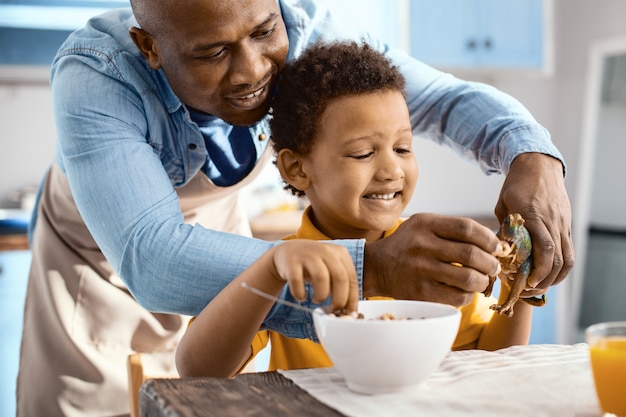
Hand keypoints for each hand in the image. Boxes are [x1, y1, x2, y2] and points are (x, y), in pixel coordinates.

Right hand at [272, 240, 358, 312]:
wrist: (289, 251)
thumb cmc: (314, 266)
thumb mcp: (331, 270)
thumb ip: (341, 286)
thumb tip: (349, 311)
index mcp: (340, 253)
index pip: (352, 278)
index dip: (352, 298)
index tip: (349, 313)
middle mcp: (326, 251)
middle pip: (340, 277)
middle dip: (339, 299)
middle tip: (333, 310)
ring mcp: (308, 255)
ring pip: (321, 277)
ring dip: (321, 295)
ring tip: (317, 300)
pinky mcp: (291, 261)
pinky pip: (297, 281)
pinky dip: (300, 293)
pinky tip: (301, 297)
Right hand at [363, 213, 501, 306]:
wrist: (378, 266)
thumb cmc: (409, 244)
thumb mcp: (424, 225)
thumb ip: (454, 229)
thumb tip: (494, 243)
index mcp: (426, 224)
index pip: (467, 228)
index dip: (489, 239)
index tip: (496, 247)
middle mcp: (422, 245)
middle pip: (471, 254)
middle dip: (490, 263)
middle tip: (493, 267)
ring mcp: (421, 270)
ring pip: (468, 278)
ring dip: (483, 281)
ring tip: (483, 279)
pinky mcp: (421, 292)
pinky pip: (457, 297)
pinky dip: (469, 295)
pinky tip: (466, 290)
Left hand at [495, 153, 574, 290]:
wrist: (538, 164)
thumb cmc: (515, 184)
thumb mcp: (502, 205)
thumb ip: (504, 228)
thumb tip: (500, 252)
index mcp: (534, 216)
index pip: (544, 248)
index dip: (537, 270)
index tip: (526, 282)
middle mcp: (552, 221)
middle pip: (557, 258)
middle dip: (545, 280)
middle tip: (529, 291)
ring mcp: (562, 223)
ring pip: (567, 258)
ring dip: (555, 277)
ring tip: (540, 287)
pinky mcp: (566, 224)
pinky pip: (569, 250)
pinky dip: (561, 266)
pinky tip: (549, 274)